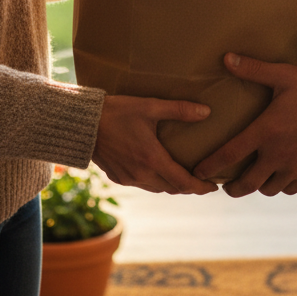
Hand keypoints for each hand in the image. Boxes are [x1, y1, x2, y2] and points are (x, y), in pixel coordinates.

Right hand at [93, 95, 217, 194]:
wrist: (82, 124)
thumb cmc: (117, 112)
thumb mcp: (150, 106)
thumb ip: (179, 110)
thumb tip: (207, 112)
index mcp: (152, 159)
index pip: (183, 182)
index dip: (201, 187)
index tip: (214, 187)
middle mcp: (141, 175)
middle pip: (172, 189)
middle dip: (189, 186)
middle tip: (202, 180)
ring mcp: (128, 178)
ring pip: (157, 189)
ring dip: (172, 185)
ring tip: (183, 175)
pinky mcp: (118, 177)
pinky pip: (143, 184)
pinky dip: (155, 181)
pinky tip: (157, 169)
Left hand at [193, 53, 296, 197]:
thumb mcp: (283, 75)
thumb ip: (254, 69)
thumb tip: (226, 58)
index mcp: (265, 132)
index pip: (230, 154)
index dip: (211, 165)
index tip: (199, 172)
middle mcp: (277, 155)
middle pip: (247, 184)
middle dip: (232, 188)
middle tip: (225, 184)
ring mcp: (294, 167)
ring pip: (268, 188)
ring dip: (257, 185)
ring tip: (253, 177)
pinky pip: (288, 189)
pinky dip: (279, 185)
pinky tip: (277, 176)